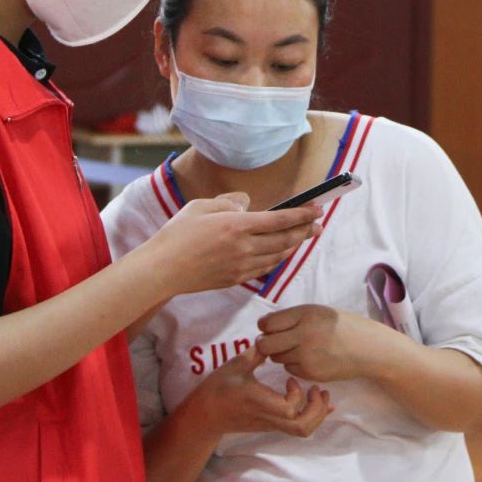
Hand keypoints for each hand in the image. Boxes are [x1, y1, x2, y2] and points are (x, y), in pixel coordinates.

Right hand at [141, 193, 321, 296]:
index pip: (279, 219)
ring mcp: (241, 266)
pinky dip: (277, 260)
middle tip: (318, 225)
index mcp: (237, 226)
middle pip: (285, 239)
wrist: (163, 269)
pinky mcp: (235, 279)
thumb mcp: (202, 206)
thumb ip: (229, 202)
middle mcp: (244, 247)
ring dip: (293, 246)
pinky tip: (279, 254)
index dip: (302, 214)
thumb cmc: (178, 234)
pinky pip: (264, 268)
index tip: (317, 209)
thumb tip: (248, 205)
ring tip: (302, 238)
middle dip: (305, 231)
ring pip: (278, 257)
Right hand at [189, 345, 332, 437]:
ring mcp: (270, 424)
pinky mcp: (272, 425)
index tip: (290, 378)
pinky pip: (296, 427)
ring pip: (302, 430)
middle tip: (317, 390)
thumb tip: (273, 337)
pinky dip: (312, 416)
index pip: (288, 409)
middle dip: (317, 410)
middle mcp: (267, 417)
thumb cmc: (219, 387)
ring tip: (319, 395)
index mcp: (258, 401)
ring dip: (317, 414)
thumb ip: (257, 352)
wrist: (207, 414)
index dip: (297, 395)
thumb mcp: (236, 364)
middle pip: (301, 427)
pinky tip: (317, 402)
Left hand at [256, 304, 383, 382]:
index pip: (267, 323)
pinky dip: (294, 364)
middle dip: (266, 344)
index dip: (265, 327)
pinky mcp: (312, 372)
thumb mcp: (317, 312)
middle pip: (266, 344)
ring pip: (276, 358)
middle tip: (274, 342)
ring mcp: (308, 355)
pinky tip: (309, 358)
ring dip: (281, 354)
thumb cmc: (341, 326)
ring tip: (298, 348)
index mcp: (305, 314)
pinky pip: (290, 369)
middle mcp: (304, 334)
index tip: (269, 328)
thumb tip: (263, 327)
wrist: (368, 348)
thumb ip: (292, 317)